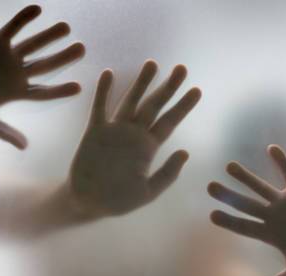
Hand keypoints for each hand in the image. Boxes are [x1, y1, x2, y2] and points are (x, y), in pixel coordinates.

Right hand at [0, 5, 84, 148]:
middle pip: (45, 65)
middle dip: (63, 57)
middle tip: (82, 49)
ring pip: (33, 45)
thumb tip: (25, 147)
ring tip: (67, 27)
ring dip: (49, 36)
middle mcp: (16, 73)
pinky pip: (12, 28)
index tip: (78, 87)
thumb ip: (5, 133)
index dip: (60, 90)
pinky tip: (38, 9)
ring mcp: (7, 57)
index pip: (44, 92)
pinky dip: (23, 19)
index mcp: (17, 92)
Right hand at [66, 60, 201, 216]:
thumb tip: (185, 152)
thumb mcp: (148, 192)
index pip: (169, 122)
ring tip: (152, 64)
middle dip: (168, 87)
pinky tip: (109, 74)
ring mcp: (114, 131)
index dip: (183, 106)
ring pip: (130, 101)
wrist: (88, 203)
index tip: (197, 90)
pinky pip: (100, 108)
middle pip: (154, 105)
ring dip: (141, 83)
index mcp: (148, 148)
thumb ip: (167, 174)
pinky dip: (104, 91)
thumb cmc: (117, 200)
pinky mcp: (95, 132)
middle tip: (182, 68)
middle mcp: (133, 134)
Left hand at [208, 144, 285, 275]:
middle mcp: (272, 216)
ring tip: (228, 166)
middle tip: (209, 187)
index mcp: (269, 234)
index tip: (212, 214)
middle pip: (245, 205)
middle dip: (228, 196)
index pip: (244, 226)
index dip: (229, 221)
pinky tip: (270, 148)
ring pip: (261, 187)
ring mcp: (284, 203)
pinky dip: (281, 162)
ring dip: (246, 177)